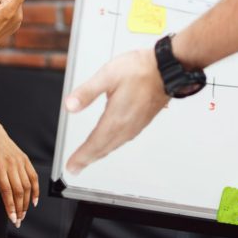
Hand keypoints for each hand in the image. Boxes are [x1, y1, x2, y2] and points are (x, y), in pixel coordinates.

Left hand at [0, 118, 38, 225]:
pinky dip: (36, 188)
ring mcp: (20, 161)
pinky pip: (33, 176)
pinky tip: (34, 199)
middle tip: (19, 219)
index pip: (7, 191)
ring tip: (24, 212)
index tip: (12, 218)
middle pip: (19, 190)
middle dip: (20, 207)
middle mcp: (11, 164)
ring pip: (28, 185)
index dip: (11, 206)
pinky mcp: (25, 159)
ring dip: (27, 201)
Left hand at [64, 48, 168, 174]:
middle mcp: (126, 126)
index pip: (95, 143)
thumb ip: (87, 92)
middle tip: (76, 167)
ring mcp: (136, 125)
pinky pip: (124, 140)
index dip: (81, 157)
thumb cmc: (140, 70)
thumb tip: (70, 105)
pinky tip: (110, 142)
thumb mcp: (108, 75)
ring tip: (89, 158)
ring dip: (100, 153)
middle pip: (104, 148)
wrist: (166, 69)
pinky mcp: (142, 121)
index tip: (72, 166)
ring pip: (114, 145)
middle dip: (88, 159)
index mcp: (116, 117)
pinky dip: (112, 145)